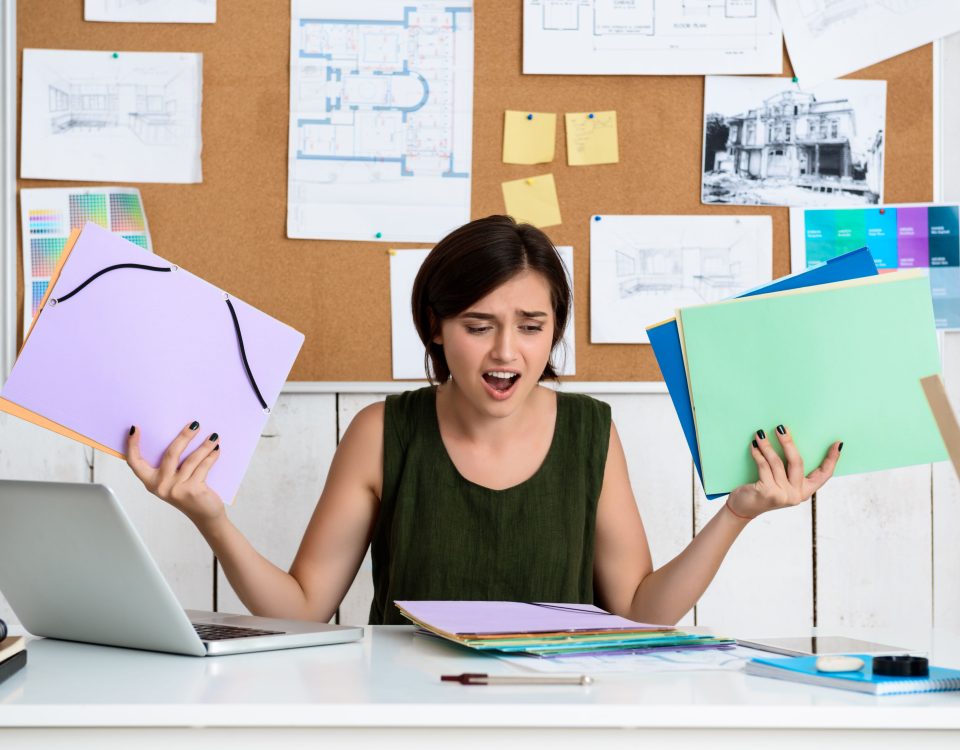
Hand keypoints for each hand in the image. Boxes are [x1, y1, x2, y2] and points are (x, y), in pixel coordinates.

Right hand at [126, 421, 225, 527]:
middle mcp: (161, 485)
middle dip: (184, 436)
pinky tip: (216, 449)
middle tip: (195, 424)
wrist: (206, 516)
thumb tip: (181, 437)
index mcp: (151, 482)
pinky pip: (203, 467)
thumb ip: (171, 466)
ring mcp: (176, 489)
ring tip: (214, 436)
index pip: (135, 463)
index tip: (135, 429)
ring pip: (191, 459)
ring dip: (204, 446)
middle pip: (171, 454)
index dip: (132, 446)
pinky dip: (211, 456)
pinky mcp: (193, 490)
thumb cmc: (189, 494)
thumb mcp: (174, 481)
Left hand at [726, 425, 841, 520]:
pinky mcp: (768, 492)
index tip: (838, 443)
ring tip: (760, 434)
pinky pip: (764, 466)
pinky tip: (754, 446)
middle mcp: (797, 495)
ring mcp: (783, 495)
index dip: (832, 459)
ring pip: (777, 462)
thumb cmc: (763, 490)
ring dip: (768, 446)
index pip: (824, 474)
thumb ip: (788, 470)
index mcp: (805, 491)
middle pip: (797, 462)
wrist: (744, 508)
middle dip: (789, 443)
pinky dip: (758, 454)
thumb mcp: (780, 482)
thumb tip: (790, 442)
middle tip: (781, 428)